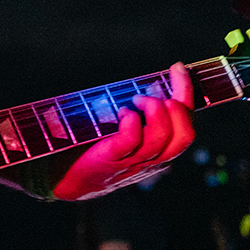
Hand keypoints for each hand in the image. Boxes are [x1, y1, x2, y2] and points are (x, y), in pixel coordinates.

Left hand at [52, 62, 194, 199]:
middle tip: (152, 92)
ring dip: (154, 109)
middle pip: (183, 135)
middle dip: (178, 104)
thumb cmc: (91, 149)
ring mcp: (132, 162)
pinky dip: (131, 121)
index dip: (187, 96)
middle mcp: (151, 160)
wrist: (62, 180)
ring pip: (162, 136)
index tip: (177, 69)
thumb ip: (138, 116)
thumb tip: (147, 84)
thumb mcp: (122, 133)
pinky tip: (121, 112)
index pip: (186, 128)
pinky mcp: (110, 160)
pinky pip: (131, 140)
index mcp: (158, 153)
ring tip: (135, 100)